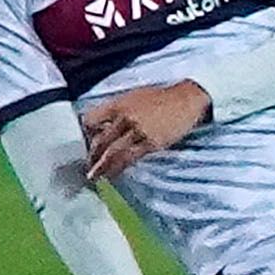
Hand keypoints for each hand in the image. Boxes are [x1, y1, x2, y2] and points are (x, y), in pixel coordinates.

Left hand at [83, 80, 211, 181]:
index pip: (91, 119)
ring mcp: (137, 131)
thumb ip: (119, 109)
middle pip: (101, 140)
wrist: (187, 98)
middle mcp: (124, 118)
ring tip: (95, 177)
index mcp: (118, 104)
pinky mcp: (151, 143)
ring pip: (113, 153)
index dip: (87, 133)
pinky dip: (119, 167)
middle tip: (88, 167)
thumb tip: (107, 124)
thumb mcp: (135, 96)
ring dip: (102, 167)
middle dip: (92, 156)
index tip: (88, 142)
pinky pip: (130, 158)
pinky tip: (114, 174)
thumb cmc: (163, 96)